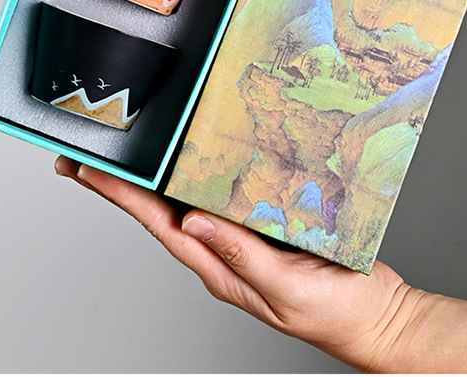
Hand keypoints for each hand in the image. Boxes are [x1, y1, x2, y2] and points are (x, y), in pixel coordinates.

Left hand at [54, 157, 466, 371]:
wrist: (379, 317)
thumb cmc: (335, 312)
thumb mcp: (285, 288)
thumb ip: (241, 255)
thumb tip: (192, 222)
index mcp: (220, 268)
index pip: (157, 224)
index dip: (119, 197)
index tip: (87, 171)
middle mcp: (224, 250)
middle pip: (162, 210)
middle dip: (123, 183)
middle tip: (90, 153)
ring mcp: (245, 238)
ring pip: (191, 199)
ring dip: (157, 175)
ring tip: (130, 149)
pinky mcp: (268, 224)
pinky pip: (229, 192)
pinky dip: (206, 171)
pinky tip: (201, 154)